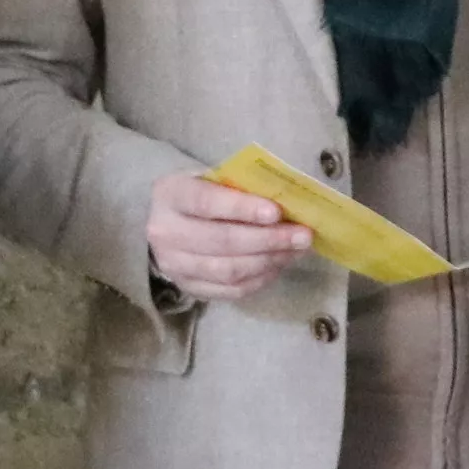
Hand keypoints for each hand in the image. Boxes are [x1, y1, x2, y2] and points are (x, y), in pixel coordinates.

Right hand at [147, 170, 311, 303]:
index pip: (206, 202)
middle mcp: (165, 233)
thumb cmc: (199, 194)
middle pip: (222, 240)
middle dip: (268, 239)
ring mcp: (174, 266)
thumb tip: (288, 201)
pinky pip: (230, 290)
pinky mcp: (188, 288)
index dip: (242, 208)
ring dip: (268, 261)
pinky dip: (260, 279)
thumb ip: (241, 186)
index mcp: (170, 195)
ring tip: (295, 250)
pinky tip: (278, 265)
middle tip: (303, 235)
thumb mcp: (211, 178)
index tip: (276, 212)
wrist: (165, 223)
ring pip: (228, 270)